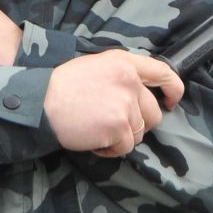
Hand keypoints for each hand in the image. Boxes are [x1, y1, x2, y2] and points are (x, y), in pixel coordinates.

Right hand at [43, 50, 184, 157]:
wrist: (40, 101)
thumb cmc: (60, 86)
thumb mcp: (95, 66)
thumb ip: (121, 74)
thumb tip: (140, 95)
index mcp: (124, 62)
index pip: (163, 73)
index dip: (173, 90)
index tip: (171, 101)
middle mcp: (129, 81)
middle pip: (153, 112)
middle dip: (137, 124)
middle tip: (112, 124)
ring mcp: (126, 104)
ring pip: (138, 133)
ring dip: (120, 137)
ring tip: (96, 129)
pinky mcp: (119, 126)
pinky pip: (125, 148)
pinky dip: (110, 150)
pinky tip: (92, 139)